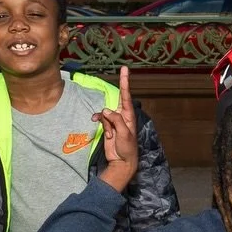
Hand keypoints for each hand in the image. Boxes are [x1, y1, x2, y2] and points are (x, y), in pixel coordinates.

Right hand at [96, 66, 139, 188]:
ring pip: (105, 113)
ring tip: (111, 135)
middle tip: (119, 77)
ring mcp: (114, 121)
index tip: (124, 69)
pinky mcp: (107, 127)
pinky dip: (101, 125)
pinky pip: (101, 120)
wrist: (121, 162)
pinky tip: (106, 134)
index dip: (125, 82)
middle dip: (113, 98)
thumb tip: (106, 110)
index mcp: (129, 116)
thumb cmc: (127, 148)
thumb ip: (116, 120)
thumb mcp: (124, 134)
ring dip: (105, 123)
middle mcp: (122, 116)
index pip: (126, 96)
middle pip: (115, 101)